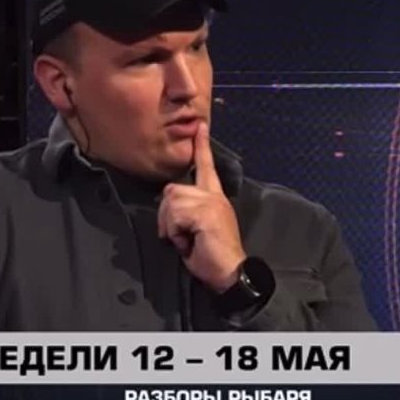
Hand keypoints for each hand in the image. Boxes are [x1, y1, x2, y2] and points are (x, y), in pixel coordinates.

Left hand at [157, 121, 246, 292]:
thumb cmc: (213, 255)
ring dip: (171, 227)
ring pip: (171, 202)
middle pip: (172, 190)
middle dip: (167, 216)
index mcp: (215, 197)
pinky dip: (175, 234)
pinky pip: (175, 216)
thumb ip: (187, 211)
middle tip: (182, 237)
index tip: (200, 126)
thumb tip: (172, 208)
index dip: (202, 146)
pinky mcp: (205, 212)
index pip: (207, 166)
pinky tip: (189, 243)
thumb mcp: (197, 228)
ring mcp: (211, 203)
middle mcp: (214, 195)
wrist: (231, 272)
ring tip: (188, 240)